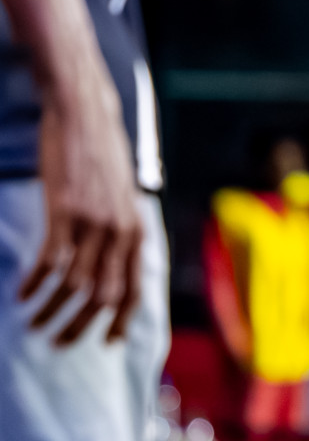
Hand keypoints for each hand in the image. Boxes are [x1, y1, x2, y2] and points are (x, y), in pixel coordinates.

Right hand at [18, 56, 142, 345]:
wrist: (87, 116)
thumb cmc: (102, 158)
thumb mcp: (123, 198)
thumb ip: (121, 230)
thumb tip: (116, 261)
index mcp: (137, 231)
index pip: (134, 290)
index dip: (119, 321)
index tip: (104, 343)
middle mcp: (120, 232)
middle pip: (103, 297)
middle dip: (80, 326)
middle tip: (56, 341)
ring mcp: (93, 223)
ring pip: (74, 286)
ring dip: (50, 311)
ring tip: (32, 322)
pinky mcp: (65, 212)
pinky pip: (50, 262)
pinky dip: (34, 285)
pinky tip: (21, 295)